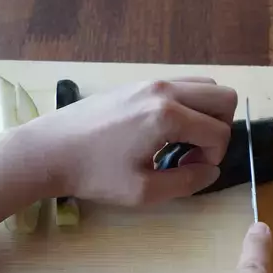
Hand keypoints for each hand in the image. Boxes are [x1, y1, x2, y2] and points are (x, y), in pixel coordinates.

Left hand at [21, 77, 236, 204]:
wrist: (49, 150)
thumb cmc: (93, 174)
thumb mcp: (143, 191)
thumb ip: (187, 182)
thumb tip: (212, 170)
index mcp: (168, 116)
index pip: (219, 131)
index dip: (215, 157)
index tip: (190, 169)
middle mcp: (165, 90)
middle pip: (224, 96)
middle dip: (220, 128)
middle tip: (195, 151)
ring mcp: (151, 81)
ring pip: (206, 85)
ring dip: (206, 113)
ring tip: (182, 139)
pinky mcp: (138, 82)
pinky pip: (182, 84)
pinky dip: (188, 103)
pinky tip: (165, 128)